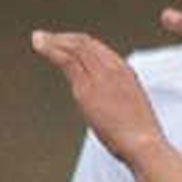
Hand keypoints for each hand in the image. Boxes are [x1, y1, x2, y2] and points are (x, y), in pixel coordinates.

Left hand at [32, 29, 164, 161]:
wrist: (144, 143)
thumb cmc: (139, 135)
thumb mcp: (130, 110)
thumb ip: (115, 101)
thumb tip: (103, 111)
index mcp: (124, 71)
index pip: (96, 48)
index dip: (76, 43)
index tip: (62, 44)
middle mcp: (112, 67)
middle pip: (83, 43)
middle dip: (62, 38)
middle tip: (43, 38)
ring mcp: (99, 76)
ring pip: (74, 47)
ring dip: (53, 41)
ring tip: (37, 39)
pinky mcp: (86, 88)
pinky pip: (66, 60)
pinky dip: (51, 49)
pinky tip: (40, 46)